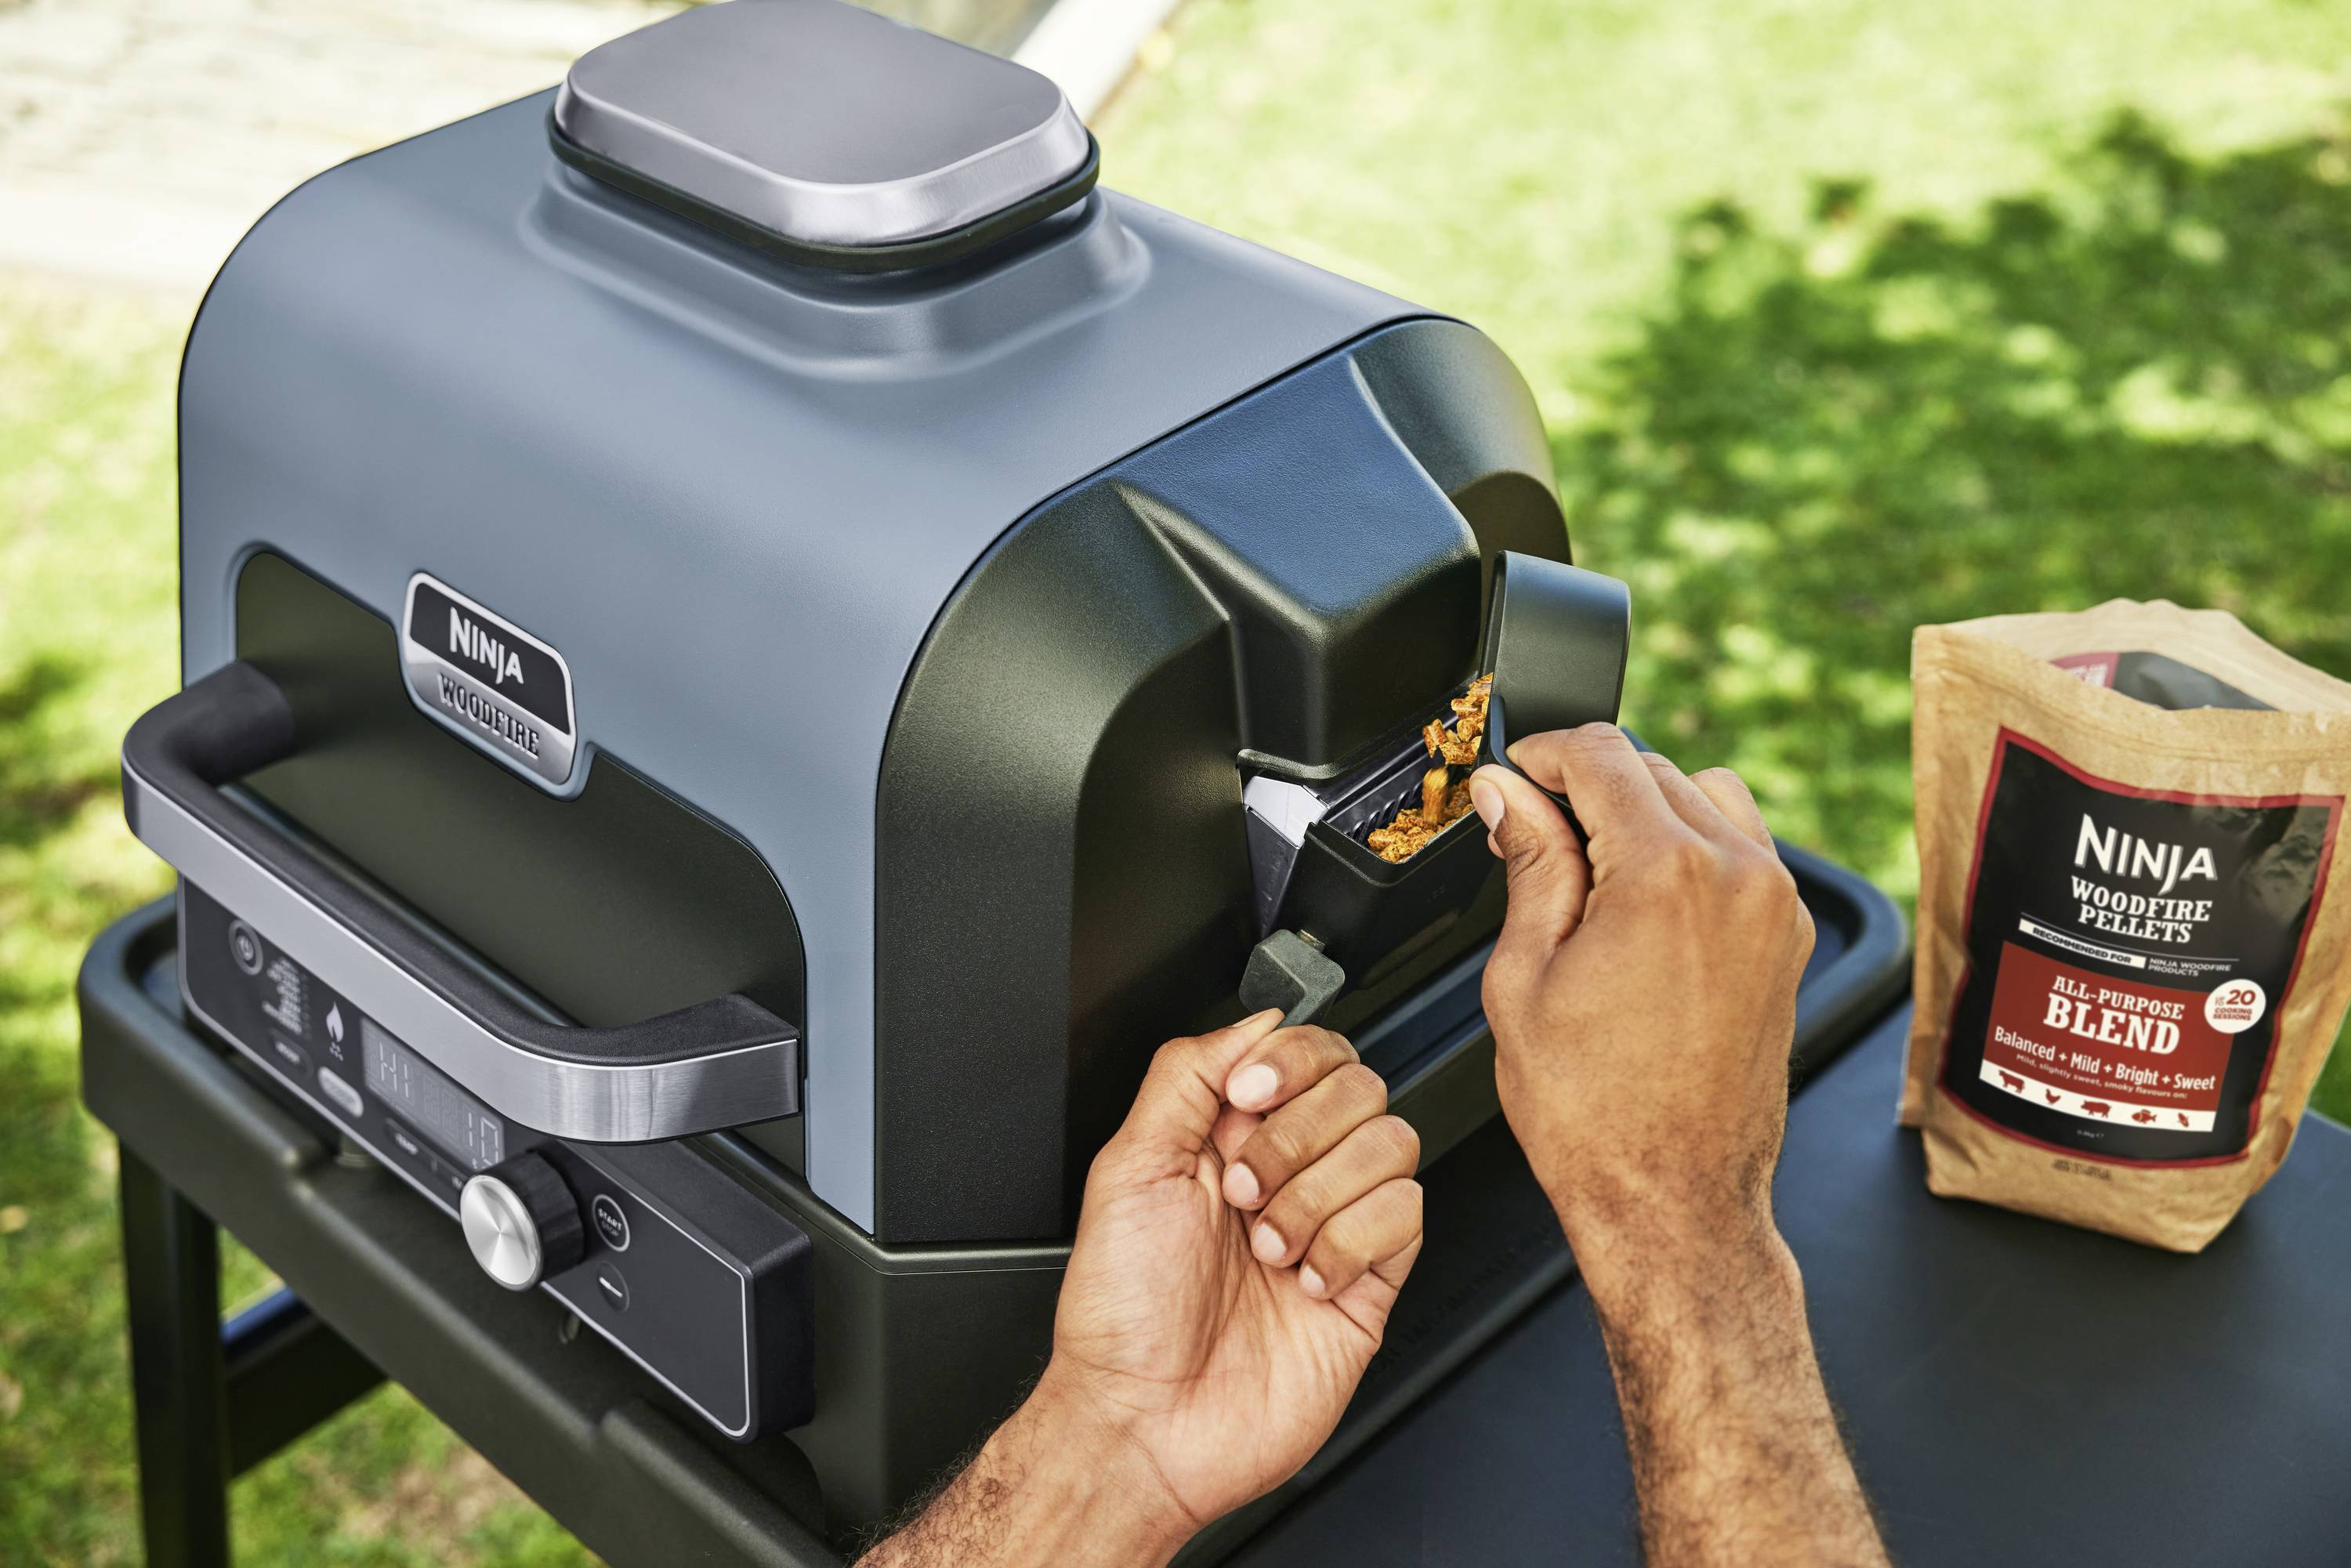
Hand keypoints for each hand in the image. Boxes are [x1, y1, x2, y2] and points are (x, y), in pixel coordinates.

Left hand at [858, 1014, 1421, 1567]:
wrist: (1145, 1424)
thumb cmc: (1121, 1314)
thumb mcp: (1126, 1165)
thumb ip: (1187, 1071)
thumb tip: (1260, 1018)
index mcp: (1230, 1136)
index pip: (1307, 1052)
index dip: (1290, 1063)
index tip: (1247, 1101)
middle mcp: (1289, 1173)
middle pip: (1359, 1087)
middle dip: (1297, 1138)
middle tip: (1243, 1192)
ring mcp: (1334, 1225)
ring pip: (1392, 1144)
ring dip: (1320, 1195)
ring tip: (1269, 1246)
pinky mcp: (1371, 1283)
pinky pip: (1407, 1216)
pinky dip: (1351, 1244)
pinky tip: (1306, 1279)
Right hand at [1467, 724, 1813, 1284]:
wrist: (1672, 1198)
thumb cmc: (1595, 1114)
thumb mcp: (1524, 976)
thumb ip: (1528, 865)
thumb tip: (1509, 796)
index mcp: (1666, 875)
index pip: (1601, 755)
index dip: (1541, 754)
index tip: (1512, 778)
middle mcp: (1738, 876)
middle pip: (1652, 768)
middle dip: (1585, 787)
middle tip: (1531, 836)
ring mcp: (1774, 907)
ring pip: (1704, 795)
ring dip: (1644, 809)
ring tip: (1590, 870)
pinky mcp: (1786, 937)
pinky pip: (1742, 847)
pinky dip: (1691, 847)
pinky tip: (1641, 900)